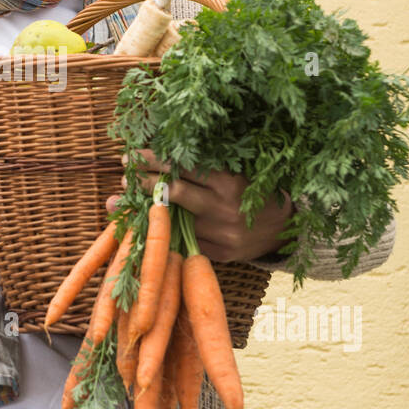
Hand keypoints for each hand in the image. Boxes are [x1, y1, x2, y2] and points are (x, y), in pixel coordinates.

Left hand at [106, 151, 293, 262]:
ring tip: (127, 197)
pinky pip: (184, 242)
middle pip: (172, 193)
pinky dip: (163, 230)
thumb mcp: (233, 172)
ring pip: (173, 220)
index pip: (182, 167)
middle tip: (125, 176)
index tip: (132, 155)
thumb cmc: (253, 191)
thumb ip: (199, 166)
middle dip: (143, 182)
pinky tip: (147, 222)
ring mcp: (220, 234)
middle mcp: (223, 208)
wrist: (283, 228)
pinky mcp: (218, 254)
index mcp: (229, 182)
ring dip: (145, 208)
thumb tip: (155, 154)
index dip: (153, 160)